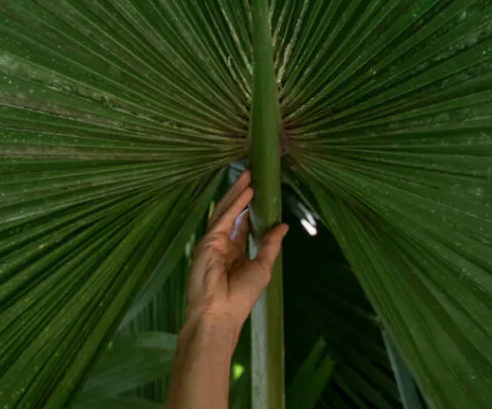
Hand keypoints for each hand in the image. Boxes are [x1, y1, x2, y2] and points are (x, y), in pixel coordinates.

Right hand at [185, 168, 288, 345]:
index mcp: (233, 253)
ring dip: (236, 193)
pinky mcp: (208, 241)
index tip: (257, 193)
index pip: (240, 225)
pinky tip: (246, 192)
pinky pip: (223, 217)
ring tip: (248, 175)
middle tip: (251, 176)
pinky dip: (234, 204)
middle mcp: (222, 244)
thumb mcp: (262, 267)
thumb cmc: (240, 297)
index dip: (248, 209)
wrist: (219, 315)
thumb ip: (271, 245)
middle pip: (231, 213)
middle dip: (241, 195)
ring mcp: (213, 241)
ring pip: (224, 211)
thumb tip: (283, 225)